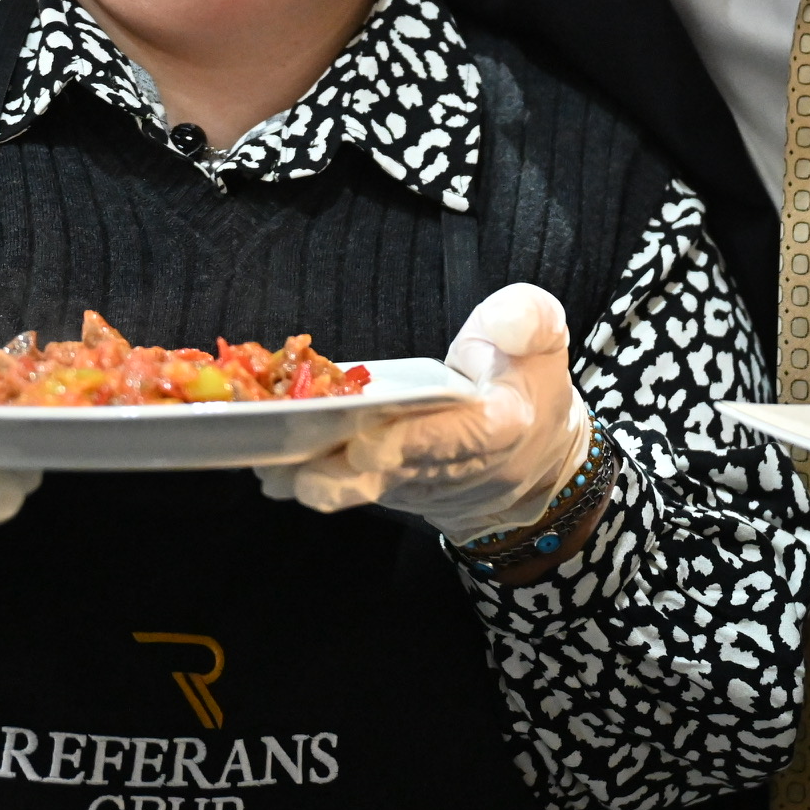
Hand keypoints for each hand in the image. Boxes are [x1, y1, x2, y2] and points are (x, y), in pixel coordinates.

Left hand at [264, 284, 589, 540]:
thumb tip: (501, 326)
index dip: (409, 445)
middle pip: (389, 475)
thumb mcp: (544, 336)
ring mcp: (413, 484)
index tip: (366, 444)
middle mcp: (450, 467)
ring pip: (357, 489)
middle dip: (337, 469)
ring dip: (310, 477)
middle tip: (288, 458)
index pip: (453, 442)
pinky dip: (304, 476)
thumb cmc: (525, 380)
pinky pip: (342, 486)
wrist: (530, 456)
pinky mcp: (384, 489)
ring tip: (265, 460)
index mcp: (496, 428)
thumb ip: (526, 320)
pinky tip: (265, 462)